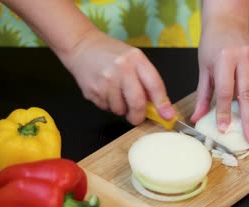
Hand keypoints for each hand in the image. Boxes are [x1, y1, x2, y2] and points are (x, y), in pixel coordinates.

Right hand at [58, 29, 175, 124]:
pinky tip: (104, 91)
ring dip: (121, 108)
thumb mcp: (133, 58)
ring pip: (120, 110)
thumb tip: (160, 107)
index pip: (154, 84)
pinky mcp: (93, 91)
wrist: (81, 46)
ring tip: (115, 93)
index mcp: (135, 59)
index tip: (168, 116)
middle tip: (137, 117)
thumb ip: (147, 80)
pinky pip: (106, 108)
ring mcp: (105, 81)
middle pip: (137, 103)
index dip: (162, 104)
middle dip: (139, 116)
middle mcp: (121, 69)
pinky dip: (108, 105)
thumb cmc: (110, 53)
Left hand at [190, 18, 248, 144]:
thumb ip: (203, 95)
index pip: (226, 90)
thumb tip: (197, 117)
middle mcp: (243, 60)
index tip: (224, 129)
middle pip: (248, 94)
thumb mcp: (204, 69)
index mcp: (225, 59)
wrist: (227, 24)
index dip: (225, 111)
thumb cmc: (213, 45)